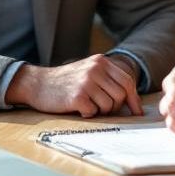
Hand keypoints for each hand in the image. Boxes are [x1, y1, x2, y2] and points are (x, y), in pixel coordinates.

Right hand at [5, 54, 142, 116]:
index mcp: (101, 62)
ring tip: (87, 105)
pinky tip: (78, 107)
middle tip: (101, 108)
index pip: (127, 81)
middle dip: (115, 107)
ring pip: (109, 106)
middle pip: (121, 95)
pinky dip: (87, 114)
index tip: (137, 111)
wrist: (37, 83)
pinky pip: (94, 112)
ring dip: (100, 111)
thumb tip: (133, 101)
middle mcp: (95, 69)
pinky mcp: (77, 96)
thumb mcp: (89, 71)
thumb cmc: (66, 82)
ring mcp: (86, 82)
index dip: (134, 99)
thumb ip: (108, 79)